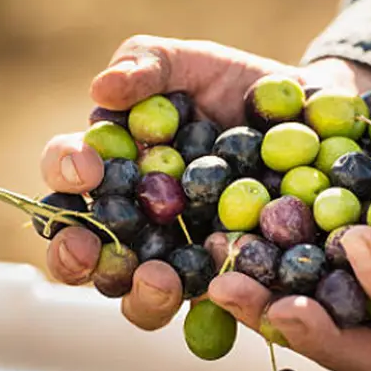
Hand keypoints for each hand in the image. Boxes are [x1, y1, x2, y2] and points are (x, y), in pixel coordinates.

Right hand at [37, 34, 370, 329]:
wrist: (306, 112)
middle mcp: (136, 222)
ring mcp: (182, 257)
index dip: (65, 172)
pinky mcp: (229, 279)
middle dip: (77, 256)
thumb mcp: (191, 63)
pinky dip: (214, 306)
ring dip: (141, 295)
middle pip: (87, 254)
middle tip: (91, 248)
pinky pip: (216, 307)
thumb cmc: (235, 85)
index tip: (87, 166)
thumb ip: (147, 64)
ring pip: (141, 297)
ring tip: (161, 280)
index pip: (68, 176)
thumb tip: (101, 89)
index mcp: (114, 169)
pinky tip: (225, 294)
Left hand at [209, 105, 370, 370]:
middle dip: (307, 330)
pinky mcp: (348, 280)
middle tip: (255, 299)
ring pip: (324, 327)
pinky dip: (267, 274)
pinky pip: (306, 288)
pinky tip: (229, 248)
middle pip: (363, 351)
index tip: (358, 238)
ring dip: (268, 308)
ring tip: (222, 279)